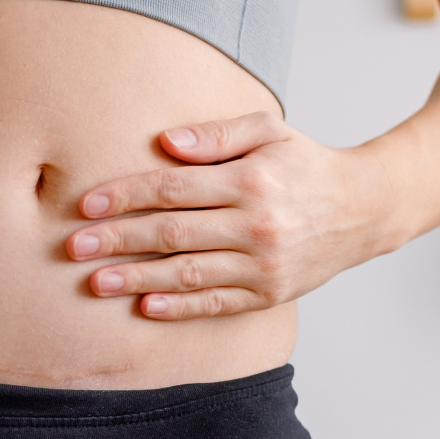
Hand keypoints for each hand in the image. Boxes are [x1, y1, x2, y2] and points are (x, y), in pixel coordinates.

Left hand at [65, 111, 391, 319]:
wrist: (365, 209)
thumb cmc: (305, 164)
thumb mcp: (269, 131)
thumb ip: (216, 135)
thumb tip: (164, 142)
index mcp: (251, 180)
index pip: (173, 189)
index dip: (125, 196)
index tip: (86, 205)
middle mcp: (257, 225)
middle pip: (171, 233)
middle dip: (117, 240)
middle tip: (74, 246)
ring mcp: (263, 265)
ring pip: (188, 274)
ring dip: (137, 279)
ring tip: (96, 281)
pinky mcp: (268, 294)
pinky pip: (216, 303)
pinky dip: (179, 308)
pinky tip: (145, 306)